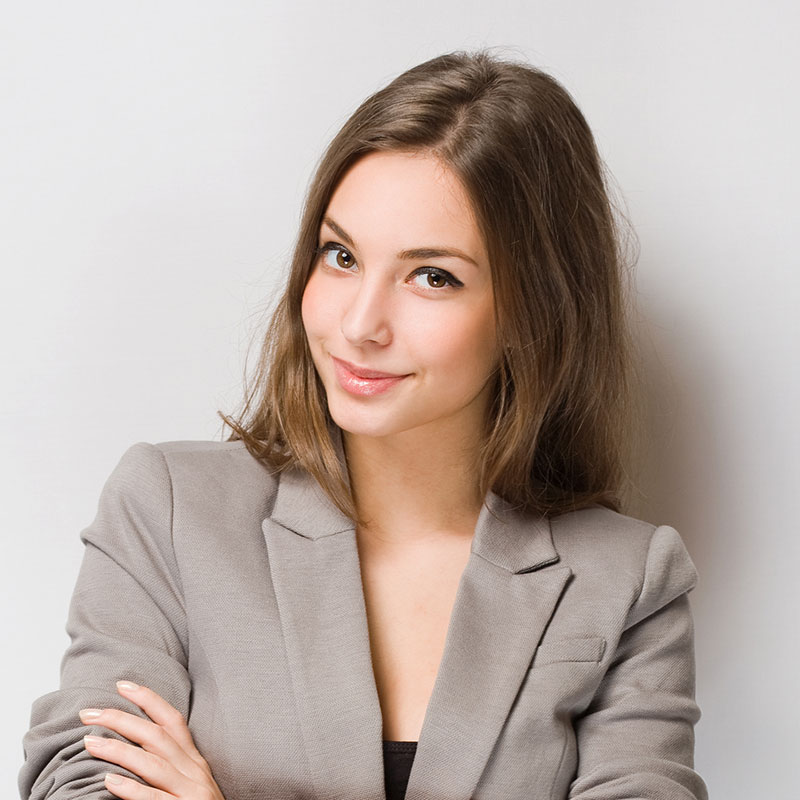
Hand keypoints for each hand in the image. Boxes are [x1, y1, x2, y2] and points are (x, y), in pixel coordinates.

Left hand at [79, 680, 224, 799]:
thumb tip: (134, 745)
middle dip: (122, 719)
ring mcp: (190, 792)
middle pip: (157, 736)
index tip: (122, 685)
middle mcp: (194, 770)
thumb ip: (170, 763)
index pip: (172, 720)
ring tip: (89, 742)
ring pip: (152, 763)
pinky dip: (131, 790)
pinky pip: (154, 799)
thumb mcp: (190, 781)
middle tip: (89, 712)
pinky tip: (108, 783)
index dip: (148, 700)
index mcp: (194, 760)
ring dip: (118, 750)